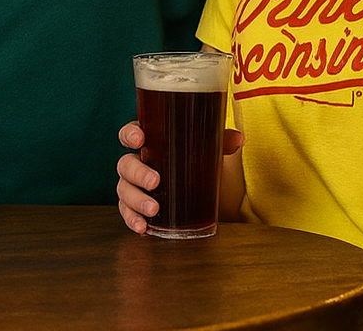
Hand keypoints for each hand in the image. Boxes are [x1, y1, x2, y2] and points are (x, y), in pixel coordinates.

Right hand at [116, 122, 243, 234]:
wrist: (196, 186)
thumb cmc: (194, 161)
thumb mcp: (207, 150)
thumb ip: (221, 142)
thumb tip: (238, 138)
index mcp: (149, 143)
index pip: (130, 134)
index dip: (130, 135)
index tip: (139, 139)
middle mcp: (137, 163)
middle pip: (125, 165)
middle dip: (137, 173)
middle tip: (155, 182)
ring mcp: (135, 186)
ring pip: (124, 190)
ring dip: (136, 200)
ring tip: (153, 209)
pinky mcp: (137, 207)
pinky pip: (127, 212)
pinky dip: (132, 219)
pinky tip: (142, 227)